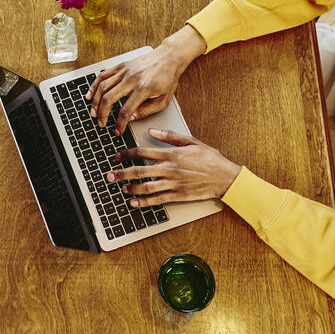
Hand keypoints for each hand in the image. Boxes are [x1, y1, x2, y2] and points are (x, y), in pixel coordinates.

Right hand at [86, 25, 206, 133]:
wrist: (168, 57)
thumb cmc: (167, 78)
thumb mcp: (163, 100)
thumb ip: (146, 111)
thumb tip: (130, 118)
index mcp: (143, 89)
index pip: (126, 110)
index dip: (120, 124)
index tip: (117, 131)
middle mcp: (131, 79)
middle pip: (109, 98)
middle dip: (102, 114)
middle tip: (101, 123)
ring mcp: (124, 71)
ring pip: (102, 87)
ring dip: (95, 101)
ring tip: (93, 112)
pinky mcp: (120, 66)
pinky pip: (103, 75)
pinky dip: (94, 85)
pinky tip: (90, 94)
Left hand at [106, 129, 241, 204]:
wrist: (225, 177)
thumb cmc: (210, 158)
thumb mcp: (191, 141)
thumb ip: (170, 136)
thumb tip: (152, 130)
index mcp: (171, 154)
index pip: (143, 152)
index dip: (127, 154)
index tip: (118, 155)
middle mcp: (169, 169)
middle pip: (139, 171)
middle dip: (122, 173)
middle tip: (109, 175)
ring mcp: (173, 183)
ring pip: (146, 187)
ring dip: (131, 188)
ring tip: (121, 188)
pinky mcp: (178, 195)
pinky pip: (158, 200)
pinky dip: (144, 202)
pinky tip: (135, 203)